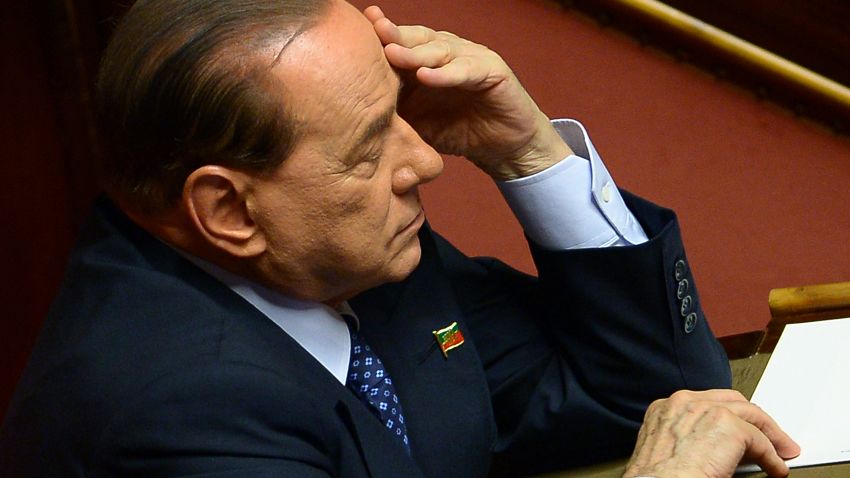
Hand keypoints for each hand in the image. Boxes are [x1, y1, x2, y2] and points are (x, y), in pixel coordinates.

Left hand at [364, 6, 571, 179]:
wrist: (502, 148)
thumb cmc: (458, 131)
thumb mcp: (417, 123)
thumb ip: (393, 112)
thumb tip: (352, 115)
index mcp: (427, 60)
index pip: (402, 41)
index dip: (382, 33)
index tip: (360, 25)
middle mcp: (448, 52)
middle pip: (418, 38)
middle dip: (395, 35)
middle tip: (374, 30)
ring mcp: (471, 58)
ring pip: (440, 50)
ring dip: (415, 53)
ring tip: (393, 54)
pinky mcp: (493, 72)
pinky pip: (467, 70)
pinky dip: (446, 74)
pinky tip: (427, 77)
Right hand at [623, 390, 799, 477]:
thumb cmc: (657, 477)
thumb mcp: (667, 449)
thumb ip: (689, 439)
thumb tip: (719, 450)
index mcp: (666, 408)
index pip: (708, 403)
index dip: (730, 417)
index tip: (742, 430)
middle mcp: (686, 402)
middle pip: (733, 403)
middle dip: (755, 422)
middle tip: (770, 439)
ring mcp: (708, 411)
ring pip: (751, 416)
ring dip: (770, 437)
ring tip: (781, 453)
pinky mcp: (729, 426)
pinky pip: (760, 441)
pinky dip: (772, 457)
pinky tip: (775, 469)